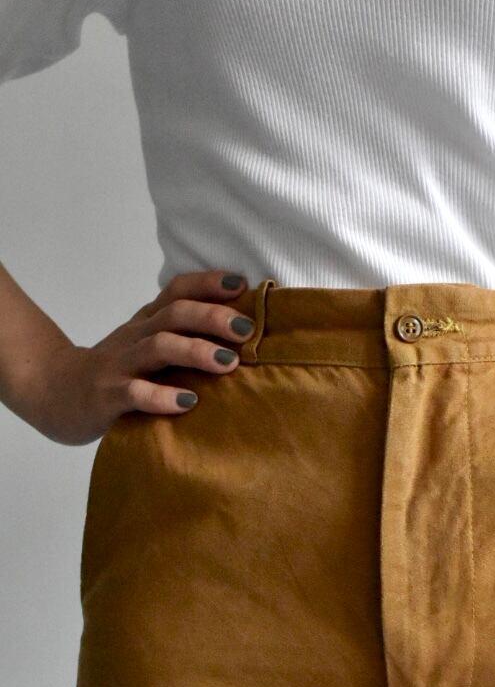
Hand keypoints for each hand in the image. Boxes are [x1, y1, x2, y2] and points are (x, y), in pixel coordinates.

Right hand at [24, 270, 254, 445]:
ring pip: (157, 348)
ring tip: (227, 362)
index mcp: (147, 322)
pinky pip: (135, 393)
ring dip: (195, 351)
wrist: (55, 393)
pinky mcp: (107, 397)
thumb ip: (182, 335)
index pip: (176, 291)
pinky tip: (188, 403)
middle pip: (174, 315)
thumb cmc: (116, 370)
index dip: (208, 283)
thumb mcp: (146, 344)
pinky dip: (162, 397)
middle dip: (212, 317)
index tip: (241, 285)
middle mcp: (135, 337)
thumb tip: (241, 329)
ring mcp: (120, 365)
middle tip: (246, 329)